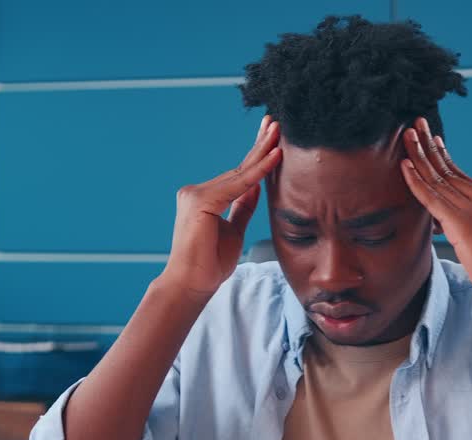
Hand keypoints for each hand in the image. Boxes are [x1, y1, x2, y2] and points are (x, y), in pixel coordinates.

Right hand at [161, 116, 281, 296]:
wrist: (191, 285)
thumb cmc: (209, 264)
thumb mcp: (234, 230)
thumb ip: (242, 207)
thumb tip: (257, 186)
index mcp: (204, 198)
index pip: (237, 175)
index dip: (256, 156)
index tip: (273, 138)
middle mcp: (196, 191)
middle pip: (238, 168)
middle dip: (259, 145)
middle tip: (276, 122)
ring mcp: (196, 194)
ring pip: (239, 173)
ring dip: (262, 152)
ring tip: (279, 132)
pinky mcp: (200, 201)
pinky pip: (238, 185)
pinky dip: (258, 171)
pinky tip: (275, 157)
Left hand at [399, 117, 471, 320]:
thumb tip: (445, 224)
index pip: (463, 177)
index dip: (443, 158)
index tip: (432, 141)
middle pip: (451, 170)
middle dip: (430, 147)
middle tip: (415, 125)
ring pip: (441, 179)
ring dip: (420, 156)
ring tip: (406, 136)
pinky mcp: (465, 224)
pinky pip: (434, 198)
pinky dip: (417, 182)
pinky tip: (405, 167)